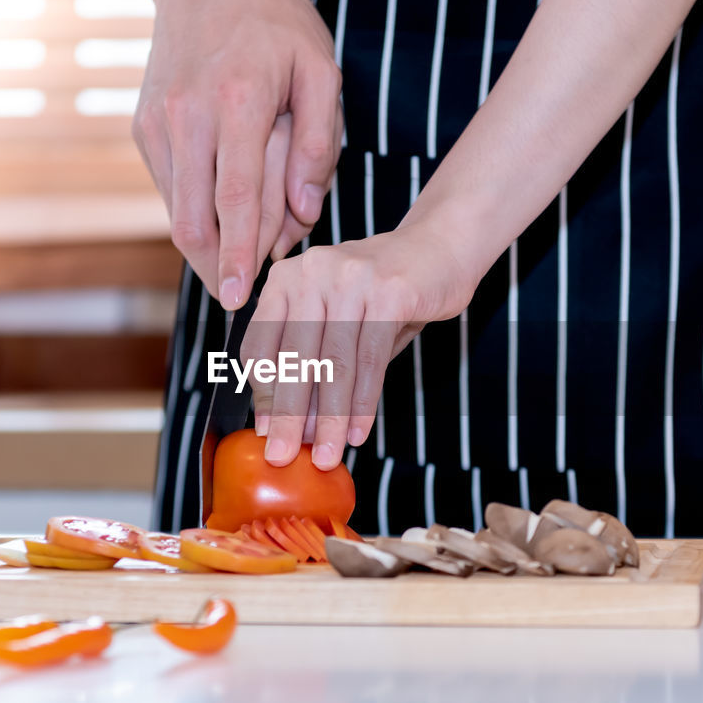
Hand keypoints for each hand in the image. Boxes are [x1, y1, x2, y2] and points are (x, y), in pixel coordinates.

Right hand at [132, 0, 342, 308]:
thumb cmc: (275, 24)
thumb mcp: (320, 71)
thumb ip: (318, 145)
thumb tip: (304, 210)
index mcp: (237, 101)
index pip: (235, 198)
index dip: (239, 255)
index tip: (241, 300)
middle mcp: (187, 115)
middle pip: (194, 220)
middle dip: (217, 270)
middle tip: (242, 301)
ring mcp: (157, 124)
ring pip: (177, 212)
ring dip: (210, 246)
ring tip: (246, 255)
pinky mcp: (144, 129)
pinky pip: (171, 191)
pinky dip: (198, 215)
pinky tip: (225, 217)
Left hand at [240, 227, 478, 469]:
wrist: (441, 246)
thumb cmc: (383, 292)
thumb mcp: (337, 321)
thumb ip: (315, 365)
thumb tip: (297, 427)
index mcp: (285, 279)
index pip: (261, 345)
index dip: (262, 393)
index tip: (265, 432)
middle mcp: (311, 272)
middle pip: (294, 358)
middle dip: (288, 416)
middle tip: (282, 456)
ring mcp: (350, 279)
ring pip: (334, 364)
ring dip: (329, 419)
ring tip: (327, 455)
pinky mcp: (389, 291)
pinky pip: (371, 360)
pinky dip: (363, 403)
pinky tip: (358, 432)